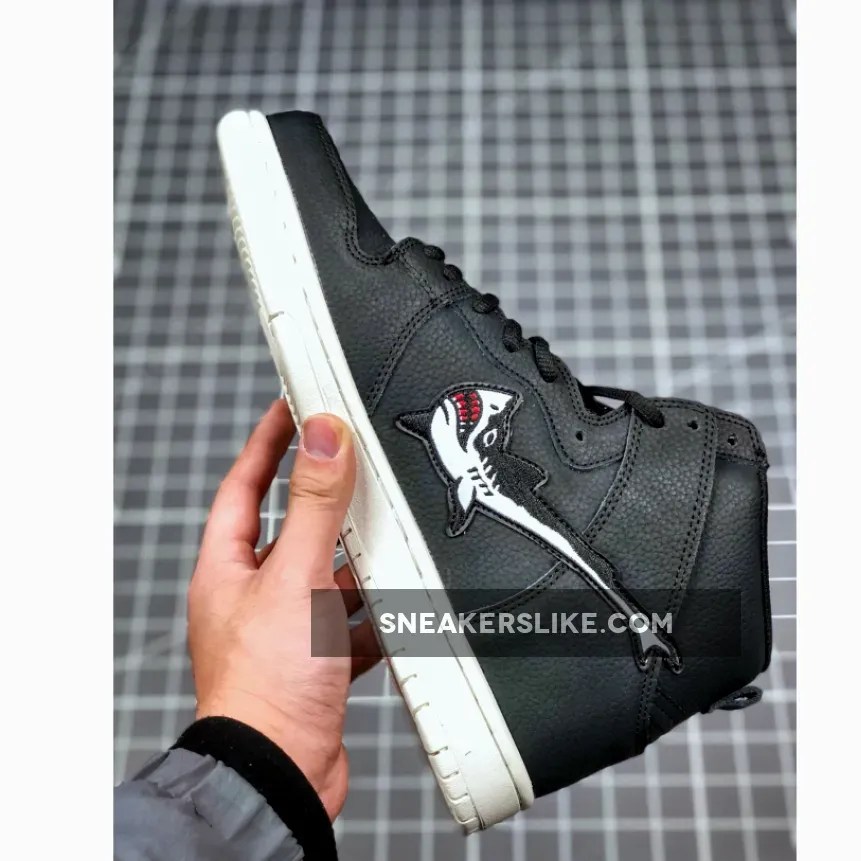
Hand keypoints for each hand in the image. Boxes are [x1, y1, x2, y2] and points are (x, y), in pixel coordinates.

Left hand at [188, 399, 379, 819]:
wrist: (280, 776)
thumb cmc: (265, 687)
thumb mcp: (295, 579)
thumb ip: (314, 506)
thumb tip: (322, 436)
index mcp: (228, 568)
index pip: (245, 483)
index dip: (269, 441)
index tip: (295, 405)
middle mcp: (253, 595)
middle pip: (294, 528)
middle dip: (330, 500)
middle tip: (361, 464)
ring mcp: (286, 630)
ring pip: (329, 577)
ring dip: (360, 563)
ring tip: (392, 537)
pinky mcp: (317, 662)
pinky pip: (351, 623)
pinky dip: (376, 614)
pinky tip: (401, 607)